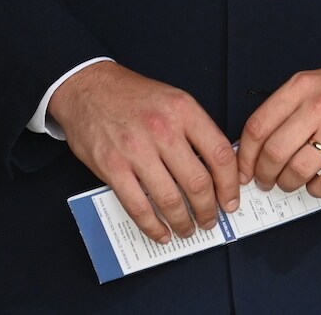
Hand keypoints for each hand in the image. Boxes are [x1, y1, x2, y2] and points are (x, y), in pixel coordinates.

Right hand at [47, 61, 239, 243]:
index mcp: (184, 111)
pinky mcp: (112, 167)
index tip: (231, 200)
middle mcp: (163, 130)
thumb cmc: (133, 96)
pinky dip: (153, 226)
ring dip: (183, 221)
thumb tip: (218, 167)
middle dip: (208, 209)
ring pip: (170, 199)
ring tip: (188, 229)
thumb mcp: (174, 100)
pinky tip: (161, 232)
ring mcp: (136, 150)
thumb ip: (196, 130)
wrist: (89, 88)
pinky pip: (138, 206)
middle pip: (197, 182)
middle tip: (211, 220)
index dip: (230, 185)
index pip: (220, 155)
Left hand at [239, 54, 320, 198]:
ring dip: (288, 184)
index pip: (258, 127)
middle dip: (265, 175)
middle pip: (274, 152)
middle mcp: (318, 106)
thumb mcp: (314, 84)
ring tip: (291, 183)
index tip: (245, 171)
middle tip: (267, 181)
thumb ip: (286, 109)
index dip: (246, 156)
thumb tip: (256, 146)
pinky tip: (317, 184)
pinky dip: (316, 190)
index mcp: (301, 87)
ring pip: (297, 170)